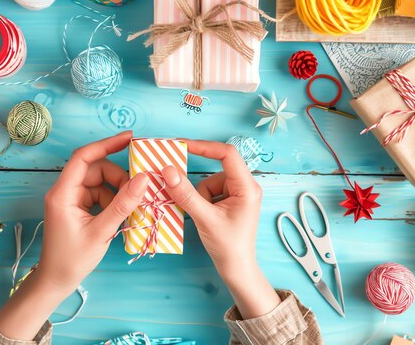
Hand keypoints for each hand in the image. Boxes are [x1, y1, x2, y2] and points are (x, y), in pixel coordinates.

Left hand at [38, 131, 147, 292]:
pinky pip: (99, 194)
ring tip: (131, 207)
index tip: (129, 138)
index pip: (84, 157)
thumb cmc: (72, 259)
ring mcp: (71, 200)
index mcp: (62, 193)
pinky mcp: (77, 208)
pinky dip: (113, 200)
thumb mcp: (101, 231)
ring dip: (117, 191)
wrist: (56, 281)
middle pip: (96, 170)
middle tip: (138, 191)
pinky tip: (122, 214)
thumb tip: (143, 179)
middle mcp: (64, 191)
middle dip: (118, 178)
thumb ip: (122, 204)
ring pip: (100, 182)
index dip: (106, 144)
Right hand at [161, 140, 279, 318]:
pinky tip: (205, 218)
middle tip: (175, 180)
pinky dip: (201, 201)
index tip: (181, 145)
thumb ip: (186, 194)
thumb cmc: (227, 246)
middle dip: (198, 184)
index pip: (227, 154)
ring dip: (199, 197)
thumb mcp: (204, 218)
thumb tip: (167, 170)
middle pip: (215, 170)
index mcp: (247, 187)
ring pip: (209, 183)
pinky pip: (210, 192)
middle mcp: (246, 186)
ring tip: (203, 218)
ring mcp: (239, 194)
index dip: (204, 146)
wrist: (236, 269)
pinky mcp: (231, 202)